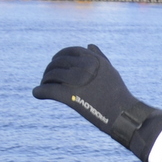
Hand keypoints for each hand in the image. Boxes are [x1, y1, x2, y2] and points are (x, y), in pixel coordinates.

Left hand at [33, 44, 160, 148]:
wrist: (124, 115)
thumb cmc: (118, 95)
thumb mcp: (110, 71)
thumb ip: (99, 57)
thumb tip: (89, 45)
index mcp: (93, 59)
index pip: (68, 52)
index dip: (58, 57)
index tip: (55, 64)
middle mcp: (84, 67)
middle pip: (57, 64)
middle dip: (49, 70)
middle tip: (47, 78)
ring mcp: (77, 81)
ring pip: (51, 76)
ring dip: (44, 80)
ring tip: (44, 87)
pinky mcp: (71, 96)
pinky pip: (48, 91)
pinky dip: (40, 92)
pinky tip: (37, 93)